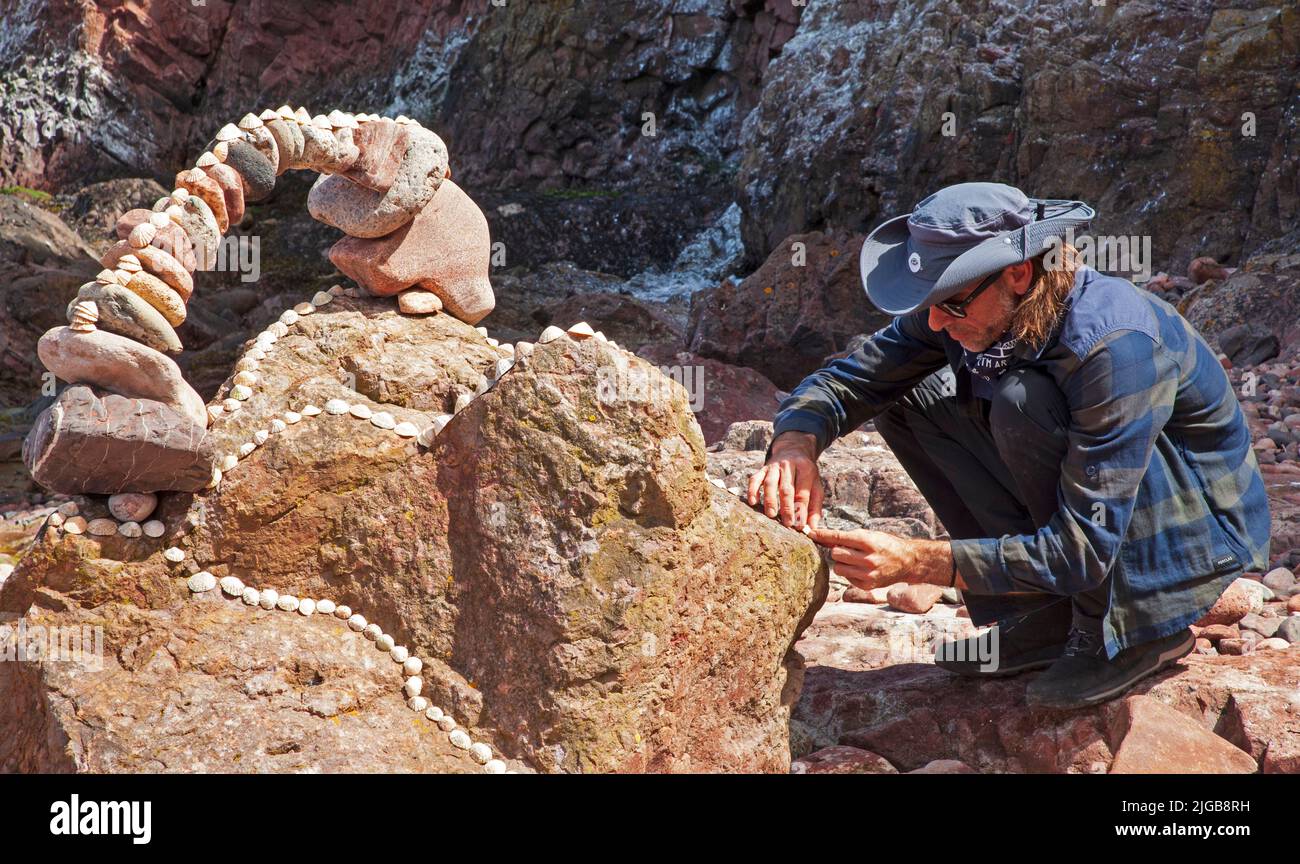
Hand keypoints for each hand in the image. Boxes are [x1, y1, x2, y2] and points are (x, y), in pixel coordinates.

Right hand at [747, 431, 823, 528]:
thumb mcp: (815, 486)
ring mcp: (774, 466)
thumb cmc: (805, 475)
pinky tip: (753, 502)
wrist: (793, 450)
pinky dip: (753, 490)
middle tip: (786, 523)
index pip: (803, 492)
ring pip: (770, 483)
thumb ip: (815, 506)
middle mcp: (789, 465)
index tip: (800, 526)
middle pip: (787, 488)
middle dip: (786, 507)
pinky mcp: (763, 468)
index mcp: (806, 469)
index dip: (801, 510)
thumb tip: (812, 527)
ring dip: (770, 500)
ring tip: (771, 515)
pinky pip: (755, 479)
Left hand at [805, 527, 950, 590]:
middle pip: (835, 554)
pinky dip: (849, 573)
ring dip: (842, 563)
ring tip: (854, 560)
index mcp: (867, 541)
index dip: (822, 535)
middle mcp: (867, 558)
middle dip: (837, 551)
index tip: (809, 532)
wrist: (906, 561)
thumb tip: (821, 537)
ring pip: (838, 568)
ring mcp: (868, 573)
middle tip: (847, 550)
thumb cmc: (885, 544)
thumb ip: (846, 538)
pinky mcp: (867, 585)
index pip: (838, 537)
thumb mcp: (869, 535)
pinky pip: (846, 578)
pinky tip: (860, 569)